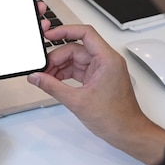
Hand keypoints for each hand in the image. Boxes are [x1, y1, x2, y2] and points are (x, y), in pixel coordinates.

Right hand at [27, 24, 164, 164]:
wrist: (127, 133)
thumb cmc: (115, 118)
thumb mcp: (77, 101)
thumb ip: (52, 87)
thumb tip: (37, 77)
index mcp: (107, 60)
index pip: (85, 33)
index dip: (65, 31)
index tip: (49, 35)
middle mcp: (106, 61)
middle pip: (75, 48)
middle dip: (57, 58)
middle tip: (43, 69)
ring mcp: (102, 69)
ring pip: (75, 59)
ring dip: (59, 67)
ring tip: (46, 77)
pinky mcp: (97, 77)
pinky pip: (77, 69)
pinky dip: (65, 74)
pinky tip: (54, 81)